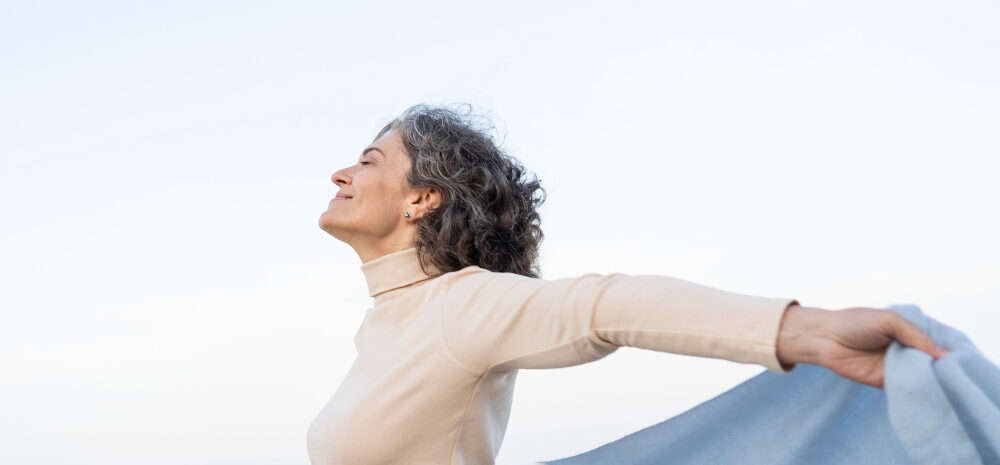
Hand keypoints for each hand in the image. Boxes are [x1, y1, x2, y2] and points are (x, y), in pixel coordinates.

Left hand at [777, 305, 948, 388]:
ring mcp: (897, 366)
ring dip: (930, 380)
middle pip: (932, 362)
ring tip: (944, 384)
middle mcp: (906, 350)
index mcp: (909, 332)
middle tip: (956, 376)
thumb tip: (943, 356)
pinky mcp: (885, 382)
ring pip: (921, 376)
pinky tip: (926, 392)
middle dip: (942, 368)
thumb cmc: (854, 322)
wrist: (824, 338)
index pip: (936, 342)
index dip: (948, 350)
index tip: (963, 359)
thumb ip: (915, 335)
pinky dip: (915, 390)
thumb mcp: (889, 320)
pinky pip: (905, 388)